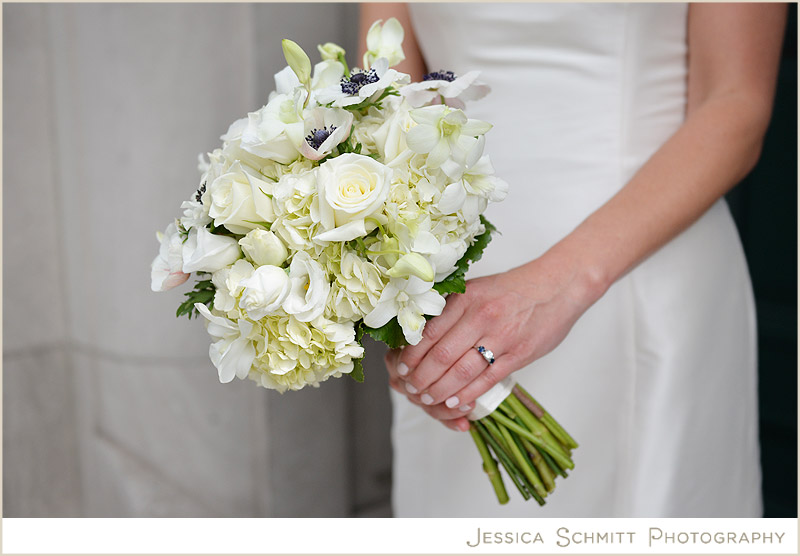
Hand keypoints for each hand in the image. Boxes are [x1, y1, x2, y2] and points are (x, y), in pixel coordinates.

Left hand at [388, 253, 603, 428]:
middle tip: (412, 389)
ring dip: (441, 391)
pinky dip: (468, 395)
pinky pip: (487, 380)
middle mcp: (481, 316)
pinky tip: (456, 404)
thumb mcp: (477, 289)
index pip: (428, 332)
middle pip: (441, 356)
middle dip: (421, 378)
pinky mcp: (520, 354)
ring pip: (461, 371)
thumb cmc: (513, 290)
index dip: (411, 355)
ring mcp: (501, 336)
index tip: (401, 368)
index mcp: (465, 298)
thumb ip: (451, 309)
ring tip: (429, 399)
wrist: (558, 286)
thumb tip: (418, 334)